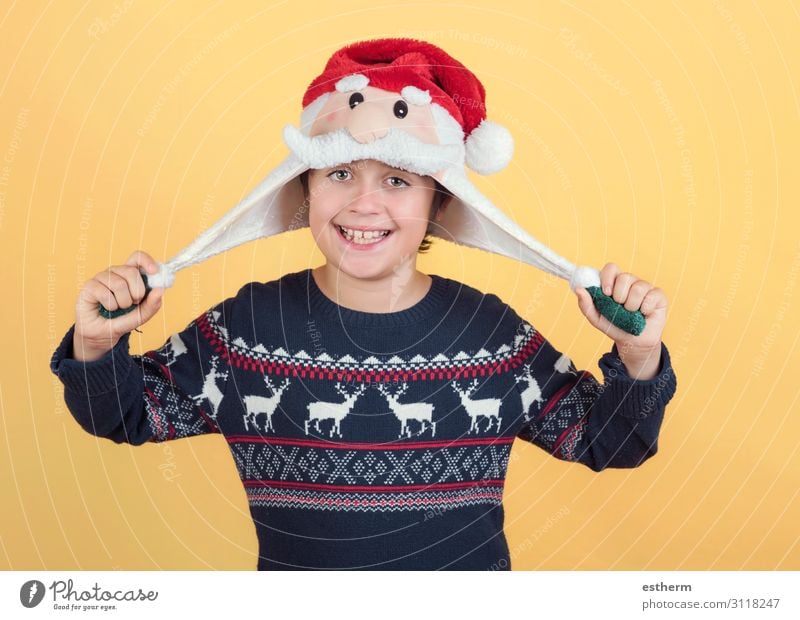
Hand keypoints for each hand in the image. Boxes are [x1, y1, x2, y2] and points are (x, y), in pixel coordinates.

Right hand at [72, 251, 164, 360]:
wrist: (101, 334)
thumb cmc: (121, 320)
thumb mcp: (141, 315)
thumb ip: (152, 304)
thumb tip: (160, 290)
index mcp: (129, 274)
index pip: (137, 257)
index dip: (146, 261)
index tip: (154, 272)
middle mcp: (115, 273)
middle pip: (131, 271)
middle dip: (137, 292)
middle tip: (133, 303)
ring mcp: (101, 278)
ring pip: (119, 283)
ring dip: (123, 302)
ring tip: (118, 308)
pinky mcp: (89, 286)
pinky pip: (105, 293)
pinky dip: (110, 306)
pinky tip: (107, 309)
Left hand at [574, 262, 666, 377]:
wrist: (632, 341)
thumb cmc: (614, 326)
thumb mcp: (596, 318)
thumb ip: (586, 304)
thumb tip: (579, 289)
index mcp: (614, 283)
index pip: (611, 268)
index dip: (608, 277)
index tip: (606, 293)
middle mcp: (630, 282)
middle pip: (625, 277)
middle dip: (619, 296)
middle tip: (620, 307)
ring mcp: (645, 287)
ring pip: (638, 288)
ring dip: (632, 305)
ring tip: (631, 314)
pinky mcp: (658, 295)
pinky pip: (652, 295)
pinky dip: (645, 308)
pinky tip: (644, 314)